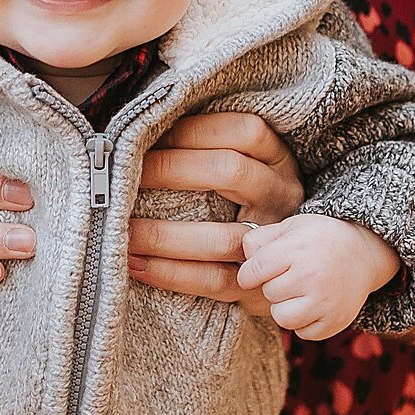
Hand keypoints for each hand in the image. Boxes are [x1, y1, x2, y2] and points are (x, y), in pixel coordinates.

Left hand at [127, 113, 303, 312]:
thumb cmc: (244, 203)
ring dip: (162, 234)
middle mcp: (282, 196)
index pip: (245, 131)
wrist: (292, 268)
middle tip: (125, 177)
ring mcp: (272, 243)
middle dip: (170, 169)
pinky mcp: (255, 284)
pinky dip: (169, 273)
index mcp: (279, 160)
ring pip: (220, 237)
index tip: (148, 135)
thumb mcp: (245, 167)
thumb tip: (141, 133)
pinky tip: (134, 264)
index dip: (193, 130)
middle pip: (230, 171)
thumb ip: (208, 148)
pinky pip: (212, 280)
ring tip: (121, 228)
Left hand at [236, 214, 400, 339]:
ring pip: (282, 317)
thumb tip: (244, 258)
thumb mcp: (291, 226)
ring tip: (298, 292)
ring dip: (285, 307)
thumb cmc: (319, 239)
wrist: (364, 254)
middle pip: (268, 293)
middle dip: (273, 286)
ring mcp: (326, 302)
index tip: (257, 271)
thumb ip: (260, 239)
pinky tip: (313, 304)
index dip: (250, 273)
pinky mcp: (335, 322)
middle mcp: (312, 276)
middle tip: (290, 275)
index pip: (253, 271)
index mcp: (298, 249)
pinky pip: (303, 333)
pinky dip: (304, 322)